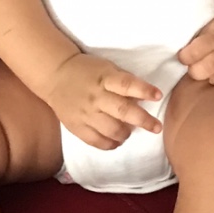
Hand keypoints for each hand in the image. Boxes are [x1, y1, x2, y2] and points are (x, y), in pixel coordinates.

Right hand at [45, 52, 161, 148]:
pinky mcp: (76, 126)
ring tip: (130, 132)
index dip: (144, 90)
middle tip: (157, 127)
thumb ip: (123, 82)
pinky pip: (96, 141)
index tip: (158, 96)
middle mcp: (95, 97)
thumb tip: (144, 99)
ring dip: (126, 134)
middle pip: (122, 111)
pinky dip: (110, 144)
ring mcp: (85, 113)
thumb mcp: (106, 68)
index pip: (126, 84)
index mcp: (104, 78)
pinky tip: (117, 141)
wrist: (55, 75)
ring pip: (111, 129)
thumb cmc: (87, 71)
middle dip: (143, 120)